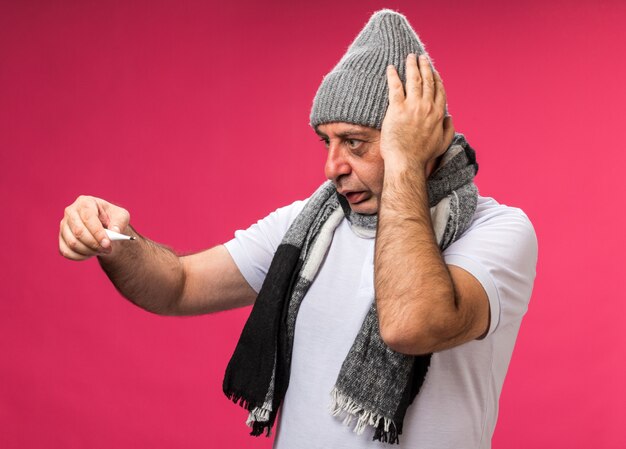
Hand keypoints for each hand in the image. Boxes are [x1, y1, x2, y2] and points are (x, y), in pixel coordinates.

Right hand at [59, 195, 130, 260]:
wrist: (105, 226)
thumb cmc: (113, 218)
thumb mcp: (121, 216)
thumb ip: (119, 223)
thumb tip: (114, 232)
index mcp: (85, 202)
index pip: (88, 218)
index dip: (98, 233)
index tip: (107, 243)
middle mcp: (71, 212)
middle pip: (79, 232)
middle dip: (94, 244)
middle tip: (107, 249)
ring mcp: (64, 225)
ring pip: (73, 243)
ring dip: (89, 251)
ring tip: (101, 250)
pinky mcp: (61, 238)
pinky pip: (67, 252)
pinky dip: (81, 256)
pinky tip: (91, 253)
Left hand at [380, 53, 454, 171]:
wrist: (406, 162)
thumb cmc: (422, 156)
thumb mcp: (443, 143)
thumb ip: (449, 129)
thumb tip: (450, 116)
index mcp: (438, 114)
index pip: (439, 90)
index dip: (436, 78)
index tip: (433, 71)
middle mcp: (427, 107)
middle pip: (427, 80)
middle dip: (425, 66)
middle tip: (421, 57)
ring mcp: (412, 107)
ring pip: (414, 80)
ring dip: (412, 65)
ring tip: (410, 57)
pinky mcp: (397, 109)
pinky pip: (395, 87)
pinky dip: (394, 76)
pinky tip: (391, 68)